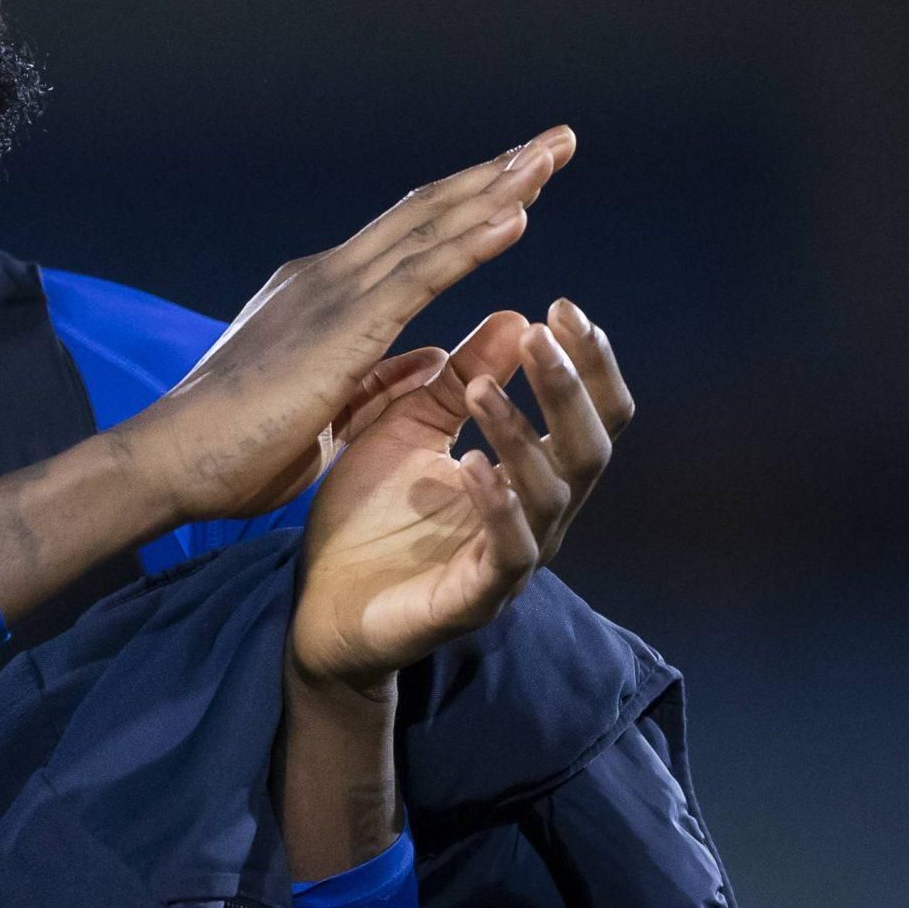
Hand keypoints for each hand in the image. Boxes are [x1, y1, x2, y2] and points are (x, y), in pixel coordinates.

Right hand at [115, 127, 575, 525]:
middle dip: (497, 173)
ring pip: (431, 225)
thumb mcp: (331, 408)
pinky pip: (421, 273)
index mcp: (324, 295)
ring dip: (498, 188)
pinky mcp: (341, 324)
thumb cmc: (238, 448)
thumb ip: (381, 377)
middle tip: (555, 140)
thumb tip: (433, 357)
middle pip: (429, 210)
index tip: (524, 182)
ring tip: (551, 153)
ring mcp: (334, 292)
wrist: (174, 459)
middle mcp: (330, 276)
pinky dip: (472, 240)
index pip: (412, 236)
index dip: (470, 205)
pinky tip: (518, 216)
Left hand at [287, 298, 632, 690]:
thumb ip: (461, 380)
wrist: (318, 601)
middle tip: (544, 333)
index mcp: (527, 473)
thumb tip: (516, 317)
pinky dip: (497, 505)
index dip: (586, 362)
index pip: (587, 413)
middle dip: (572, 387)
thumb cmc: (369, 515)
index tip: (561, 306)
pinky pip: (508, 552)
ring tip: (484, 390)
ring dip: (523, 434)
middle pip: (591, 449)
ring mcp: (510, 560)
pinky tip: (474, 465)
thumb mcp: (411, 429)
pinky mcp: (475, 598)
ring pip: (553, 495)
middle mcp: (536, 516)